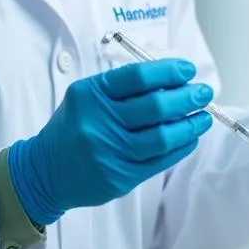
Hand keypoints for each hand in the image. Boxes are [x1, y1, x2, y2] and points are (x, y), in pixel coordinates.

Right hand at [7, 60, 213, 225]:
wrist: (45, 170)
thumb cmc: (74, 127)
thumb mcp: (87, 97)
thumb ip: (123, 88)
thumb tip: (172, 80)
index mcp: (91, 95)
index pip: (137, 76)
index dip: (168, 71)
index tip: (188, 70)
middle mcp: (99, 122)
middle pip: (155, 106)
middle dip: (186, 97)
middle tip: (203, 92)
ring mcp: (109, 152)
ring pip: (161, 137)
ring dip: (190, 125)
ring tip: (204, 117)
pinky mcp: (119, 177)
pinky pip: (159, 161)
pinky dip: (180, 148)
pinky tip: (190, 138)